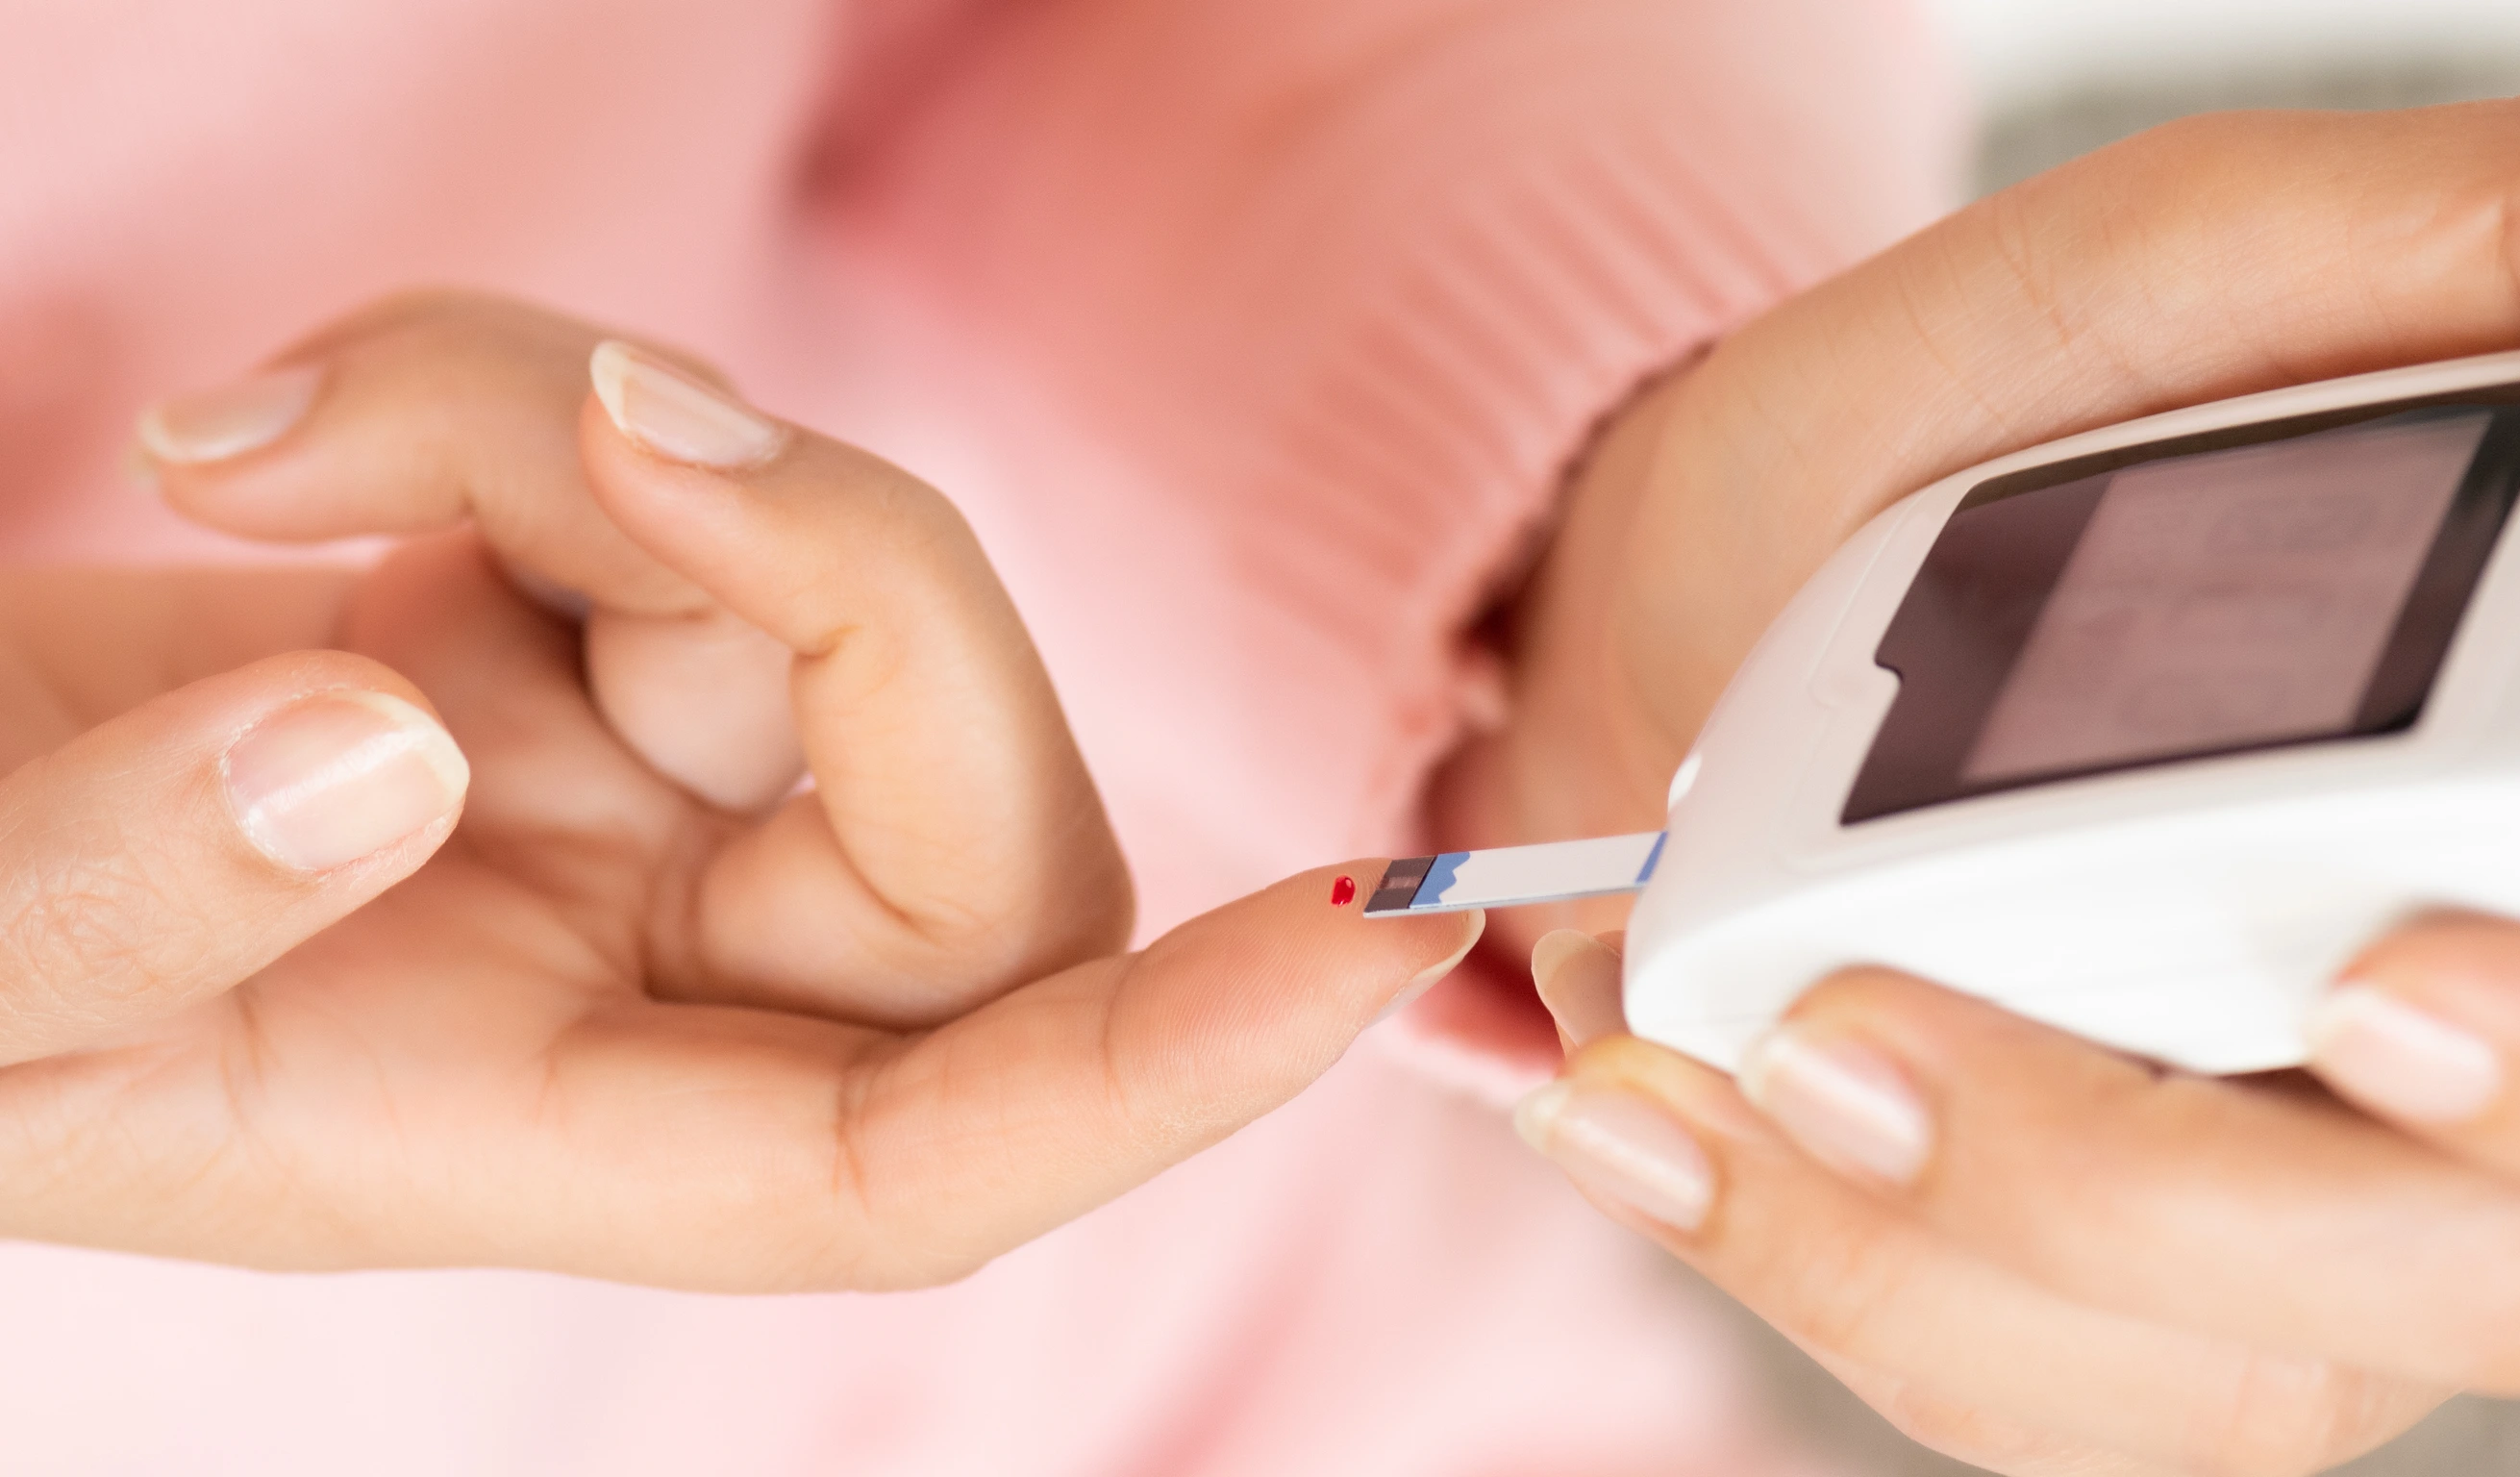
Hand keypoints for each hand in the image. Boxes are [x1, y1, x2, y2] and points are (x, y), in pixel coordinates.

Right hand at [0, 292, 1478, 1287]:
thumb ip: (123, 890)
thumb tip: (389, 741)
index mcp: (548, 1147)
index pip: (939, 1151)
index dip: (1167, 1070)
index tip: (1378, 925)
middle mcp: (645, 983)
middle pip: (966, 812)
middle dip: (832, 570)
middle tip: (571, 411)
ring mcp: (628, 796)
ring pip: (822, 582)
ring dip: (575, 422)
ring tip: (257, 435)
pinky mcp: (561, 627)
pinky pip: (670, 469)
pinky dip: (496, 381)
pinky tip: (269, 431)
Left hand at [1469, 91, 2519, 1473]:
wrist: (1711, 610)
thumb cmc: (1992, 429)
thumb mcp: (2202, 258)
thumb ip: (2509, 226)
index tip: (2392, 972)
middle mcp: (2511, 1069)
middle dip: (2198, 1179)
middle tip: (1893, 1007)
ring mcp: (2315, 1227)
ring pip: (2245, 1364)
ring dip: (1958, 1210)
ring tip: (1743, 1018)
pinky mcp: (2117, 1320)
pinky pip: (2017, 1386)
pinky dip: (1819, 1256)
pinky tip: (1659, 1101)